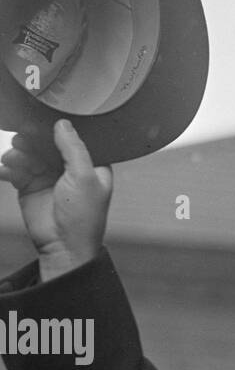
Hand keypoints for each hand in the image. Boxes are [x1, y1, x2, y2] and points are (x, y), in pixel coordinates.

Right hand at [0, 119, 112, 280]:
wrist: (63, 247)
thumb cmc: (83, 219)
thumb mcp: (84, 178)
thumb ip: (74, 148)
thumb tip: (63, 124)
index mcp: (91, 165)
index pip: (74, 138)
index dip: (58, 129)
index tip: (42, 121)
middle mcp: (69, 168)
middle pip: (47, 142)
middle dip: (32, 139)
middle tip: (21, 139)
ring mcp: (48, 176)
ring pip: (29, 153)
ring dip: (18, 153)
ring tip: (12, 158)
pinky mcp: (30, 185)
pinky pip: (16, 168)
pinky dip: (9, 167)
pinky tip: (6, 169)